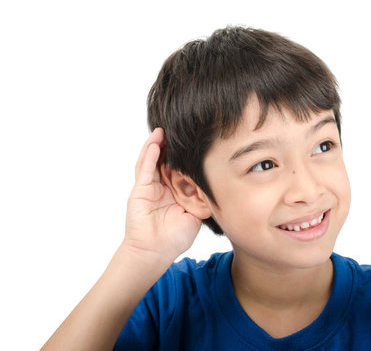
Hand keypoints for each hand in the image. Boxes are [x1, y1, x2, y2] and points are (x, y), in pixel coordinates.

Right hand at [123, 128, 200, 264]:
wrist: (155, 253)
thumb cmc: (174, 238)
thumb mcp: (196, 216)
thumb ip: (202, 200)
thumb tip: (217, 185)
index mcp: (175, 192)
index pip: (181, 168)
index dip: (186, 156)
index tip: (196, 141)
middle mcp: (162, 187)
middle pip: (166, 160)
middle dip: (172, 145)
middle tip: (180, 129)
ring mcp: (150, 187)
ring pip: (153, 160)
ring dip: (157, 145)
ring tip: (164, 129)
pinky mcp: (140, 190)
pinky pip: (145, 169)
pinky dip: (149, 155)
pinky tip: (155, 142)